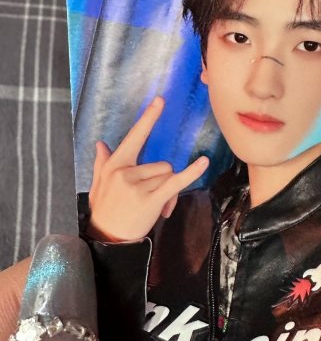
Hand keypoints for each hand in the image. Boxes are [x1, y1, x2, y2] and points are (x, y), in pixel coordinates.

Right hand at [89, 96, 208, 241]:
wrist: (107, 239)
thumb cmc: (105, 212)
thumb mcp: (98, 185)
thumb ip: (101, 163)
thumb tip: (101, 144)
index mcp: (114, 165)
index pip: (135, 136)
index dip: (148, 118)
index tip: (160, 100)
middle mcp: (125, 171)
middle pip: (162, 165)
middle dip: (164, 181)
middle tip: (155, 200)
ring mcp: (137, 186)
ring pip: (168, 176)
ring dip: (169, 192)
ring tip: (157, 208)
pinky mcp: (150, 199)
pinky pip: (175, 182)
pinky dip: (191, 173)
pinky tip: (203, 163)